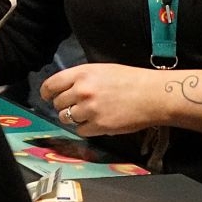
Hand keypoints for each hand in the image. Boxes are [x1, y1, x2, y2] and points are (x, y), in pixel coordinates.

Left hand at [43, 63, 168, 136]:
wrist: (154, 95)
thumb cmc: (132, 80)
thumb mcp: (102, 70)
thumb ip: (82, 78)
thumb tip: (66, 88)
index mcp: (82, 74)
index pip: (51, 85)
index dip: (47, 93)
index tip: (48, 97)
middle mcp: (82, 91)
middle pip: (57, 104)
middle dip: (63, 106)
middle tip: (75, 106)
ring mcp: (89, 109)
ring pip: (66, 118)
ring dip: (73, 118)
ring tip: (87, 115)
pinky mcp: (99, 126)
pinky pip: (81, 130)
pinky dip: (86, 128)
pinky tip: (96, 123)